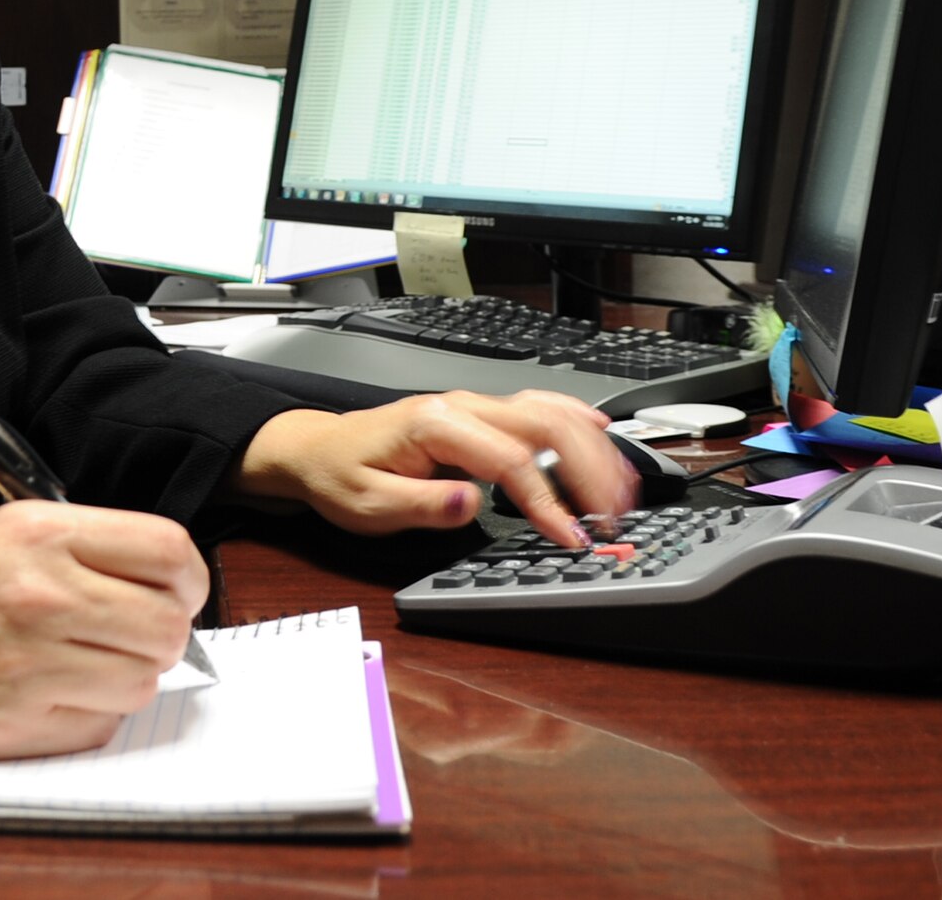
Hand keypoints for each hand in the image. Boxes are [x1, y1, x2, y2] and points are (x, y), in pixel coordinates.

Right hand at [0, 503, 207, 760]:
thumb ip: (71, 548)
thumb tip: (147, 577)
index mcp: (37, 534)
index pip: (169, 551)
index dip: (185, 575)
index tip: (174, 586)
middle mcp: (42, 597)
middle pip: (166, 626)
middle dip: (159, 629)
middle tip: (129, 628)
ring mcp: (29, 668)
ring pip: (139, 681)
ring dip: (123, 674)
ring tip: (77, 659)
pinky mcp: (11, 729)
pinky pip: (95, 726)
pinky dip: (87, 713)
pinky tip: (46, 692)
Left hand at [229, 389, 636, 546]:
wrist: (320, 449)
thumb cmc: (342, 475)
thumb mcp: (369, 505)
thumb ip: (422, 505)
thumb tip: (471, 503)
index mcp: (435, 425)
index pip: (510, 460)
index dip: (546, 501)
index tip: (570, 535)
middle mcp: (461, 407)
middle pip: (545, 425)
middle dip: (588, 469)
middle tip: (614, 512)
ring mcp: (474, 406)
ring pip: (549, 411)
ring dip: (590, 447)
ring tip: (620, 486)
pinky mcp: (481, 415)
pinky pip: (538, 407)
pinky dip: (575, 421)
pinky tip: (600, 434)